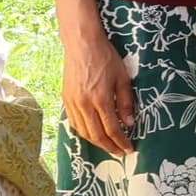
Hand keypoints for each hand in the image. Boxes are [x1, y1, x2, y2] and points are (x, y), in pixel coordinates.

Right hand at [58, 20, 135, 155]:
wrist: (82, 44)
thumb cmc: (105, 58)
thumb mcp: (123, 78)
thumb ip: (126, 103)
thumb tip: (129, 123)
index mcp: (100, 99)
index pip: (112, 129)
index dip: (121, 142)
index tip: (129, 149)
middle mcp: (84, 104)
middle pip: (96, 135)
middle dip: (109, 147)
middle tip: (119, 152)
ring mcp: (72, 103)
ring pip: (83, 131)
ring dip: (96, 142)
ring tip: (108, 145)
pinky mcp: (66, 99)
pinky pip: (74, 122)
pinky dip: (84, 132)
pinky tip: (92, 134)